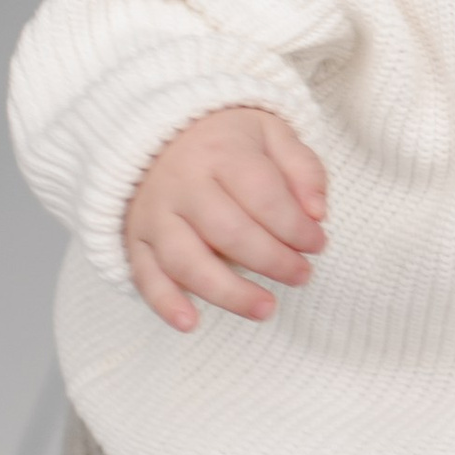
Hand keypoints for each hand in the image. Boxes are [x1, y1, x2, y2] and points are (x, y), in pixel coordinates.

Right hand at [123, 106, 328, 330]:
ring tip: (266, 309)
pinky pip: (145, 275)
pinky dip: (165, 303)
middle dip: (272, 261)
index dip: (295, 226)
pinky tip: (191, 323)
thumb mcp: (270, 132)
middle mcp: (182, 183)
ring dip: (228, 292)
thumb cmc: (226, 138)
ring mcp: (155, 213)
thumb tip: (318, 213)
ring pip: (186, 261)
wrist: (156, 130)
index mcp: (220, 152)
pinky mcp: (135, 238)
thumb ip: (302, 168)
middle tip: (301, 276)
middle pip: (228, 231)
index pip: (262, 195)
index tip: (317, 244)